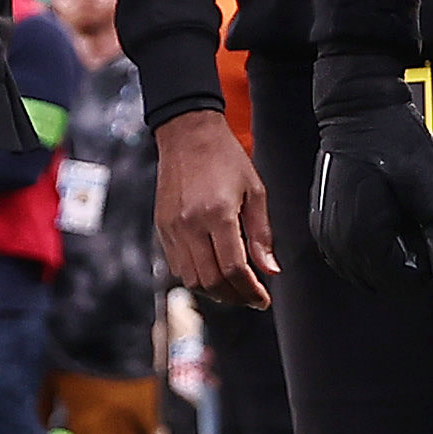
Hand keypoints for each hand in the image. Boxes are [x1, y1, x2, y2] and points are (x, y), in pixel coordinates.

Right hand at [155, 107, 277, 308]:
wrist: (188, 134)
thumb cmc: (225, 157)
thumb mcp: (255, 191)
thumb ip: (262, 234)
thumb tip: (270, 270)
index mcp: (218, 214)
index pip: (233, 270)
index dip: (250, 292)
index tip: (263, 299)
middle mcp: (190, 225)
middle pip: (211, 282)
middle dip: (234, 297)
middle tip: (251, 298)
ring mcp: (172, 228)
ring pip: (191, 280)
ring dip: (215, 292)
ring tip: (234, 288)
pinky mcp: (162, 228)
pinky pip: (177, 266)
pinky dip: (196, 277)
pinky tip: (213, 271)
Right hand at [306, 52, 432, 289]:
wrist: (358, 111)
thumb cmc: (394, 140)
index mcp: (361, 237)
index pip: (400, 283)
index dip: (426, 269)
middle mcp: (336, 241)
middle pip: (380, 282)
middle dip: (405, 266)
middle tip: (420, 232)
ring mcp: (323, 234)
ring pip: (362, 273)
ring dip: (386, 260)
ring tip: (401, 225)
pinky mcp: (320, 224)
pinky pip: (348, 258)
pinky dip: (368, 252)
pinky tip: (382, 224)